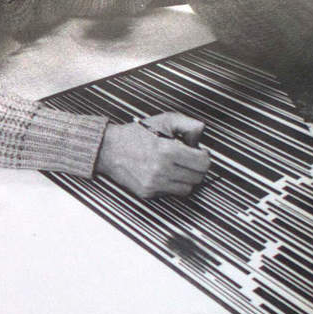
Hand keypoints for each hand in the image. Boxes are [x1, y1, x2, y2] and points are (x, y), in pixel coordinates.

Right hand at [95, 113, 211, 197]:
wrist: (109, 149)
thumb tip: (200, 138)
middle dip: (196, 168)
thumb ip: (189, 125)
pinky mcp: (147, 193)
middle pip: (198, 178)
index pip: (203, 163)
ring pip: (187, 189)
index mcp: (168, 151)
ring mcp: (154, 184)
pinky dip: (171, 185)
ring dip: (185, 179)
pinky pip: (170, 193)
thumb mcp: (165, 120)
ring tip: (176, 167)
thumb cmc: (136, 134)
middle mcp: (161, 170)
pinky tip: (163, 174)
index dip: (204, 157)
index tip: (198, 153)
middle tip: (188, 160)